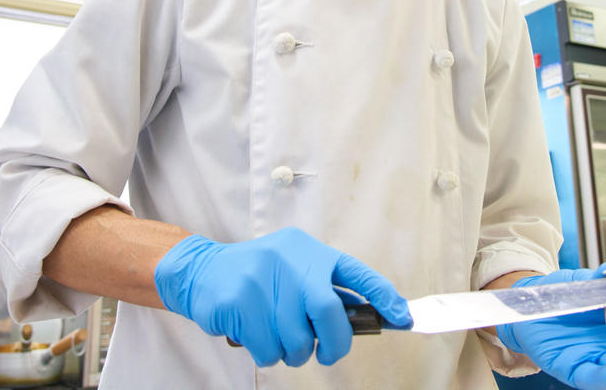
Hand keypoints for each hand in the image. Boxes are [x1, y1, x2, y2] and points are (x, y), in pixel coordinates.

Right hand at [154, 227, 410, 366]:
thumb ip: (323, 289)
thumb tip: (363, 318)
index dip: (383, 295)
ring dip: (292, 351)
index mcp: (311, 252)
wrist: (203, 270)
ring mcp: (264, 278)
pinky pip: (268, 349)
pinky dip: (266, 352)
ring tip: (277, 335)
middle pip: (330, 313)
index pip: (356, 272)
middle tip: (323, 352)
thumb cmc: (259, 276)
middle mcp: (292, 260)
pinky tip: (254, 333)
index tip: (403, 317)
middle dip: (333, 343)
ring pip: (297, 340)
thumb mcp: (294, 269)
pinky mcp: (240, 300)